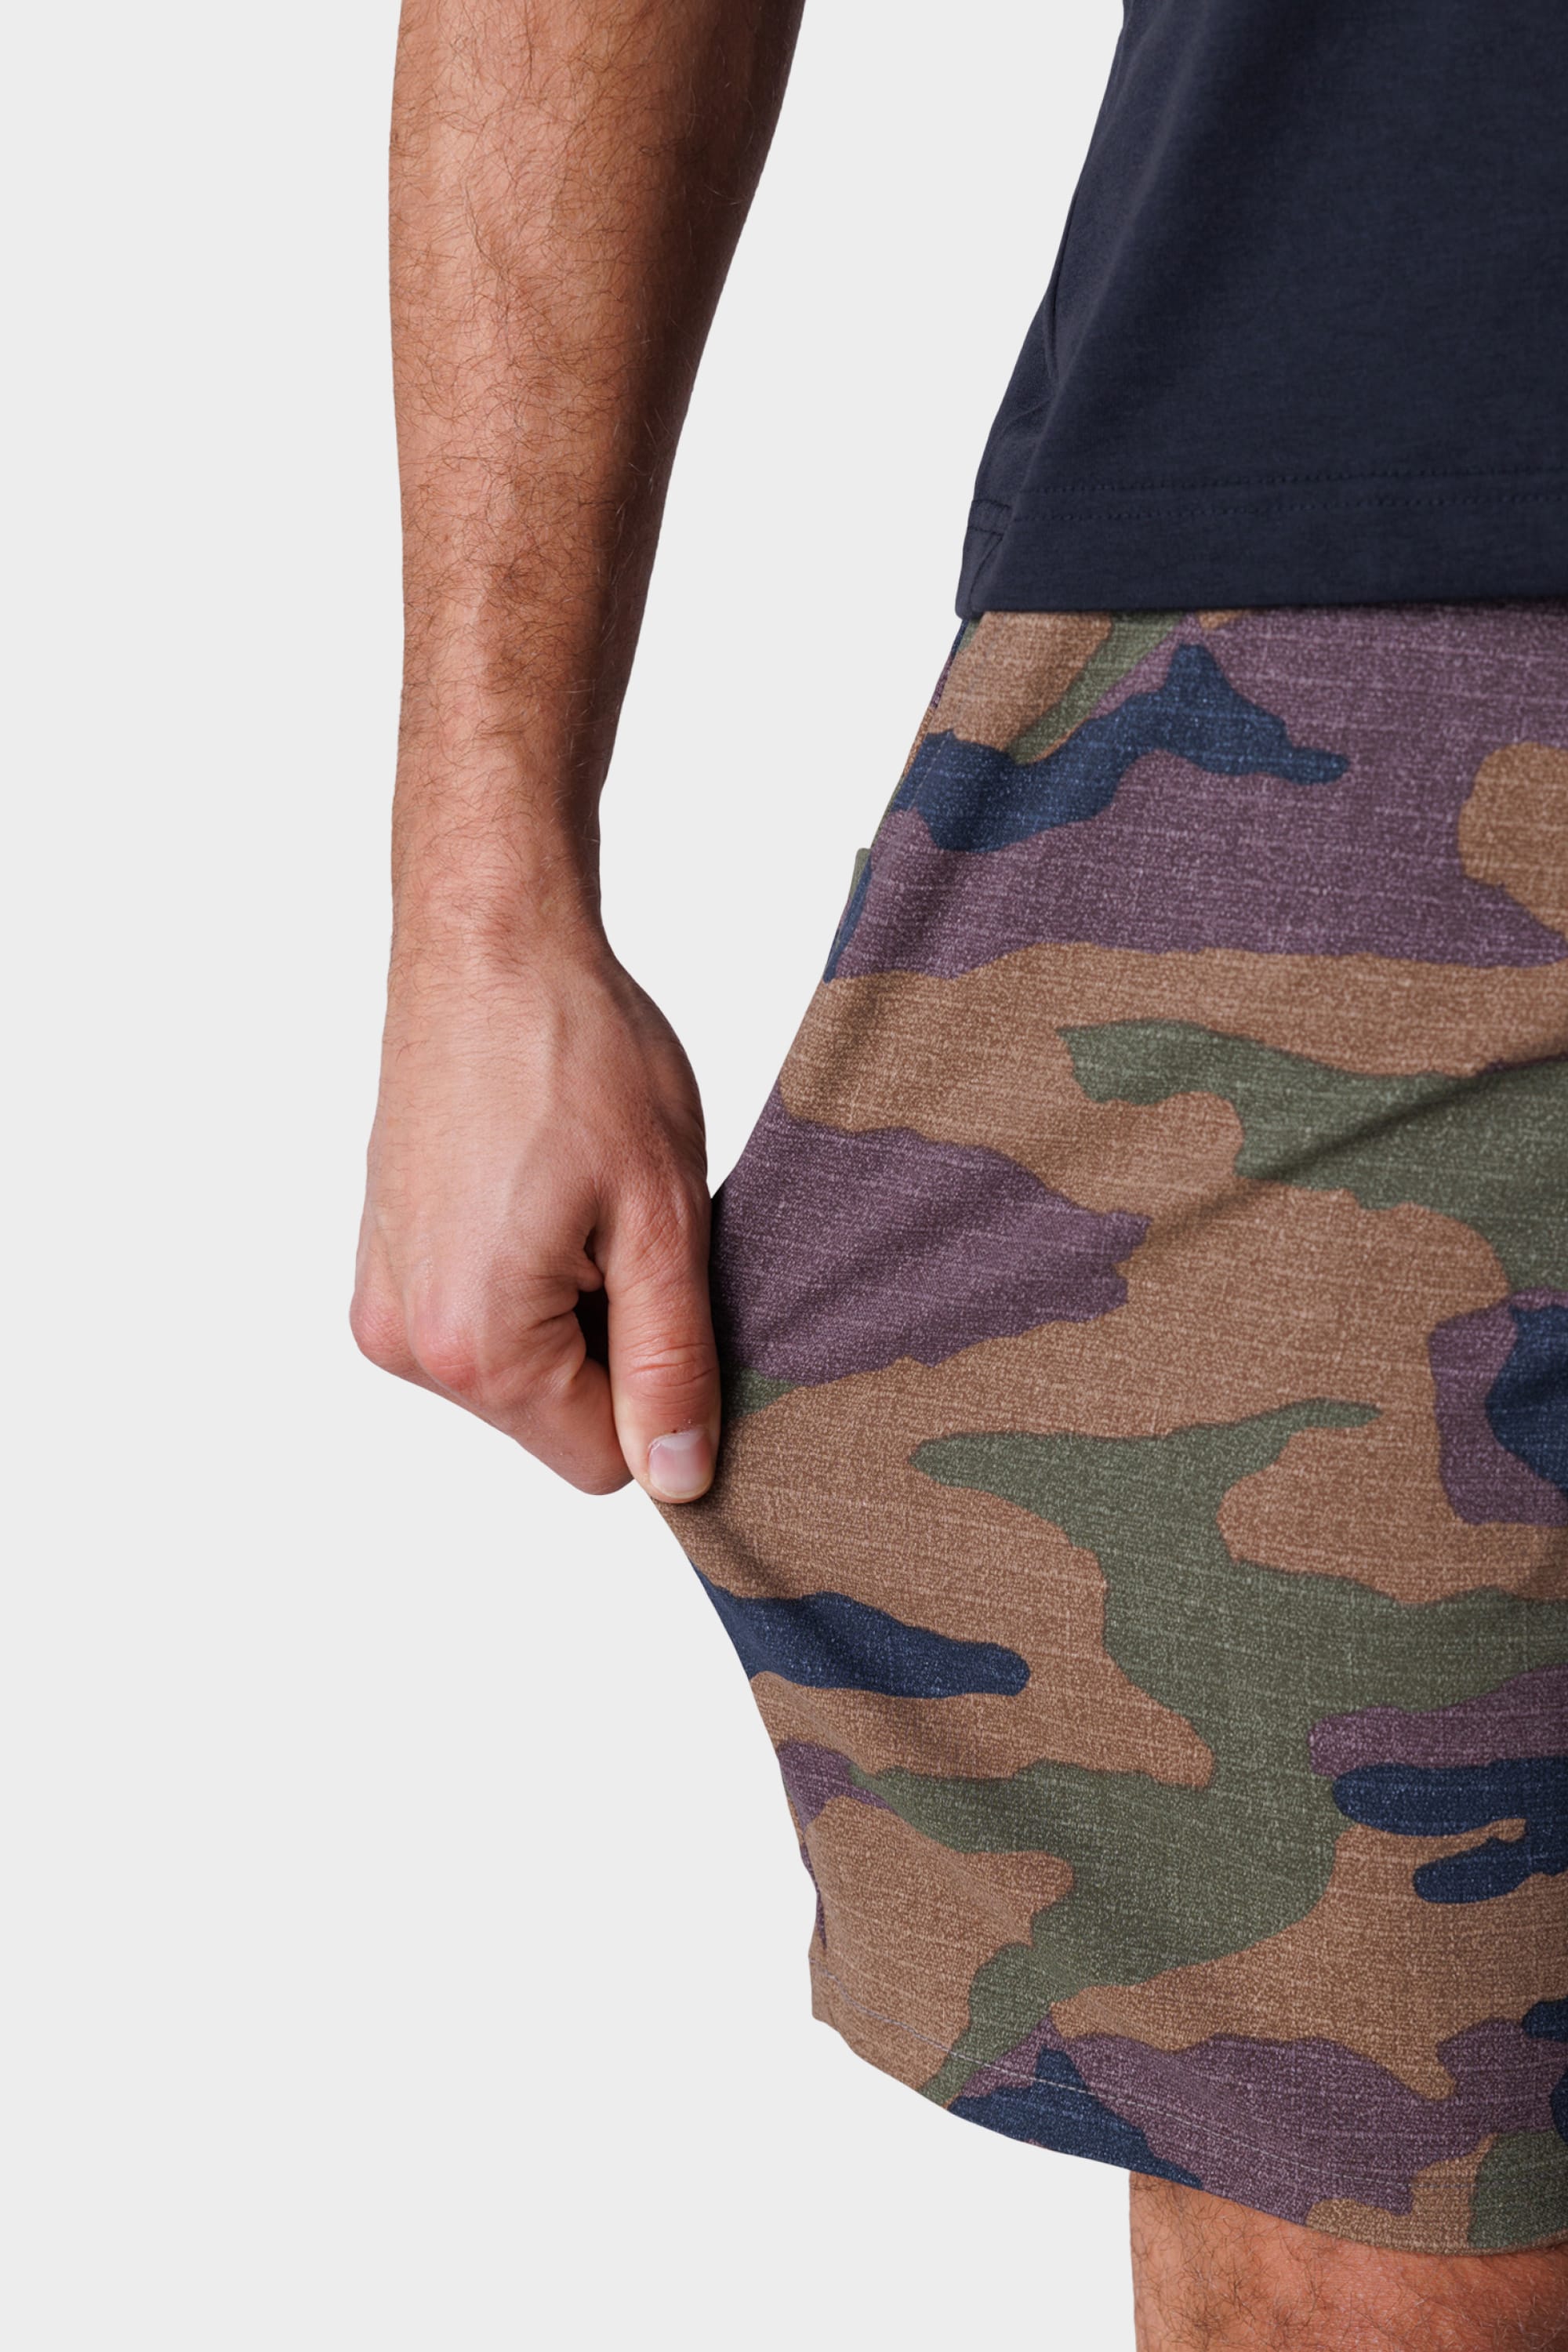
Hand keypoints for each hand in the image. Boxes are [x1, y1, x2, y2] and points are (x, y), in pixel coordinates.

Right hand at [351, 932, 719, 1501]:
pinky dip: (523, 1278)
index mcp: (476, 1348)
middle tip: (622, 1226)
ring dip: (569, 1308)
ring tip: (576, 1199)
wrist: (491, 946)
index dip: (659, 1389)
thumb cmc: (580, 1055)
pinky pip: (477, 1321)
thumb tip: (678, 1480)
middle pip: (553, 1420)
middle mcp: (407, 1344)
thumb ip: (671, 1364)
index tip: (662, 1283)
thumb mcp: (664, 1218)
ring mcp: (383, 1303)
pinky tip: (535, 1191)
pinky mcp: (381, 1262)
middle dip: (610, 1343)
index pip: (602, 1462)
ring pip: (519, 1372)